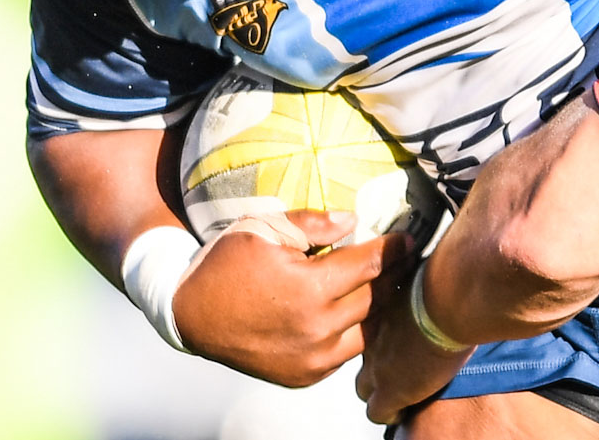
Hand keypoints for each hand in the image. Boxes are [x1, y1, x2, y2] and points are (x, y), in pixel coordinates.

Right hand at [172, 209, 410, 386]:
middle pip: (375, 297)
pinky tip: (360, 313)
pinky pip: (347, 353)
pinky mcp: (305, 376)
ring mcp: (312, 358)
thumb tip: (353, 222)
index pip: (370, 264)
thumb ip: (313, 224)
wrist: (189, 315)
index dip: (393, 249)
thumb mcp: (264, 229)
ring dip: (379, 307)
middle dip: (392, 275)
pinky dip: (357, 332)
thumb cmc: (226, 265)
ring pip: (368, 330)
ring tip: (387, 286)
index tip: (409, 240)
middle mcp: (316, 328)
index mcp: (309, 289)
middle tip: (403, 259)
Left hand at [357, 274, 473, 424]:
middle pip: (361, 355)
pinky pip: (379, 411)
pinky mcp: (391, 390)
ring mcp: (378, 364)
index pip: (368, 327)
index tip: (399, 338)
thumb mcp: (431, 274)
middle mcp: (372, 336)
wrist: (453, 297)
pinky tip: (404, 408)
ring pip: (364, 387)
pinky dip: (391, 411)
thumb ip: (429, 280)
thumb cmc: (450, 277)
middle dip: (376, 364)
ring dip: (382, 389)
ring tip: (404, 388)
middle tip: (400, 365)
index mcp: (380, 307)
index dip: (383, 337)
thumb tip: (445, 269)